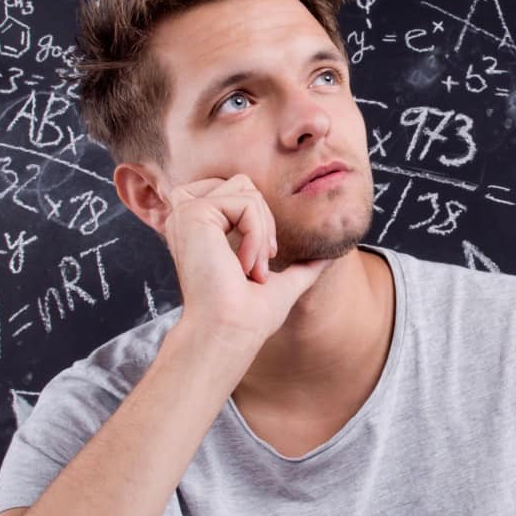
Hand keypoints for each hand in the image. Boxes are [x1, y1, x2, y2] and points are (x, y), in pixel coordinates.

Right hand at [161, 174, 332, 345]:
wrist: (231, 332)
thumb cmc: (248, 316)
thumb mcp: (281, 284)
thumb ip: (301, 267)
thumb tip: (329, 256)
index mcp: (199, 226)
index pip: (242, 192)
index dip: (260, 223)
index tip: (256, 266)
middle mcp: (186, 215)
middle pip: (246, 184)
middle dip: (263, 225)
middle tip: (256, 267)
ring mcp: (186, 212)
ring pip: (247, 191)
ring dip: (261, 233)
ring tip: (251, 268)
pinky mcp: (193, 213)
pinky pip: (245, 203)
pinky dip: (255, 235)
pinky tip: (244, 265)